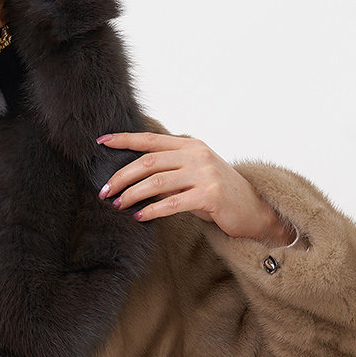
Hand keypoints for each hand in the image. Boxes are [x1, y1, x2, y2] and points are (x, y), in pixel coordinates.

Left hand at [95, 131, 295, 245]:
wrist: (253, 210)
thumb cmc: (218, 195)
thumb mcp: (192, 177)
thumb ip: (167, 174)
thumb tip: (131, 182)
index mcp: (190, 145)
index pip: (151, 139)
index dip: (124, 139)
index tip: (101, 142)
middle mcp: (197, 155)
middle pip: (149, 161)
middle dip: (122, 176)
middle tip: (104, 191)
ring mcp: (205, 173)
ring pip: (157, 182)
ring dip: (132, 194)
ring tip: (117, 204)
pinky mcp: (210, 195)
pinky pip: (173, 203)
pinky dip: (153, 210)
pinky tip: (140, 216)